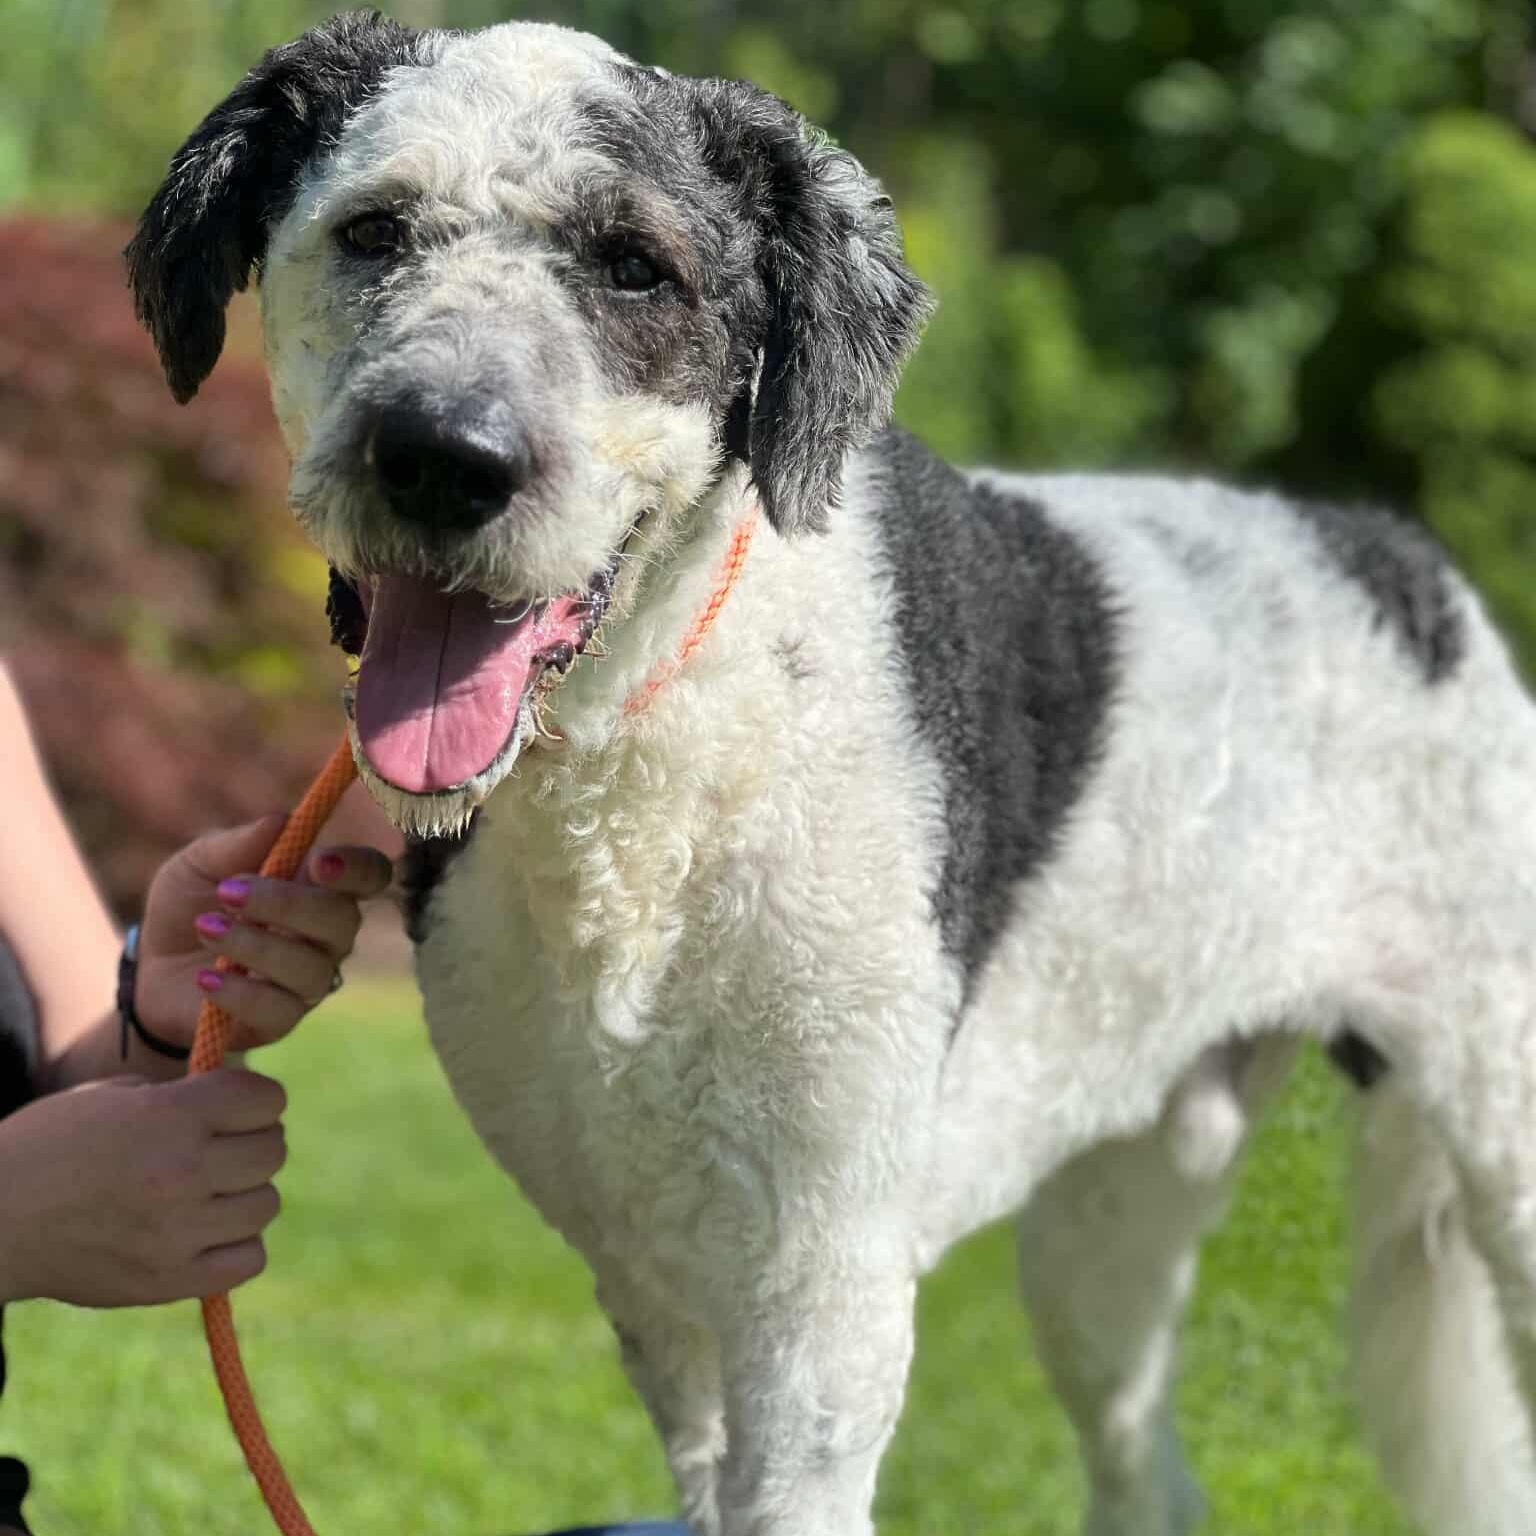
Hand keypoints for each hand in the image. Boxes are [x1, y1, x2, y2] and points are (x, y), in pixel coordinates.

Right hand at [0, 1070, 286, 1307]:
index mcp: (171, 1116)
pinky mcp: (169, 1281)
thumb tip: (239, 1102)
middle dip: (252, 1143)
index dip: (256, 1099)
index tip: (237, 1106)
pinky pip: (249, 1259)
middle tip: (221, 1149)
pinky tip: (205, 1232)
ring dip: (244, 1194)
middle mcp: (183, 1171)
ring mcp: (179, 1231)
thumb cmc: (50, 1146)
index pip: (267, 1099)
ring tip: (205, 1192)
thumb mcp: (113, 1096)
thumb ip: (181, 1097)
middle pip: (272, 1151)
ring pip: (266, 1204)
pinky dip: (236, 1245)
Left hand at [136, 816, 391, 1051]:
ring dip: (255, 945)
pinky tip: (206, 978)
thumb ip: (239, 843)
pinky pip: (278, 1009)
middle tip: (228, 892)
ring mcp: (308, 980)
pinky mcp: (280, 1020)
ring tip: (205, 928)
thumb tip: (282, 820)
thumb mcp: (198, 864)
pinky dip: (240, 991)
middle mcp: (327, 935)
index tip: (317, 861)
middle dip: (287, 903)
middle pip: (343, 920)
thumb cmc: (189, 906)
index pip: (370, 875)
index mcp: (320, 887)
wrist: (151, 970)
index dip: (357, 868)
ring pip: (310, 967)